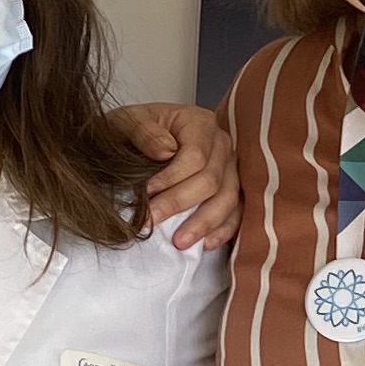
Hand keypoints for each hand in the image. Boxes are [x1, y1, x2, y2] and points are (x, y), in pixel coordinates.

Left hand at [116, 101, 239, 251]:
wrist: (139, 136)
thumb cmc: (135, 129)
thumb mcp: (128, 122)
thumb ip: (144, 132)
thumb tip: (165, 151)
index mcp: (200, 124)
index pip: (195, 157)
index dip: (171, 178)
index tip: (147, 193)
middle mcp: (221, 145)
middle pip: (211, 180)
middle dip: (181, 204)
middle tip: (153, 220)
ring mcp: (230, 168)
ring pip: (227, 199)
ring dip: (203, 223)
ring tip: (179, 241)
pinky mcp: (232, 189)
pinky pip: (236, 212)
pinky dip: (223, 229)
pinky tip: (205, 243)